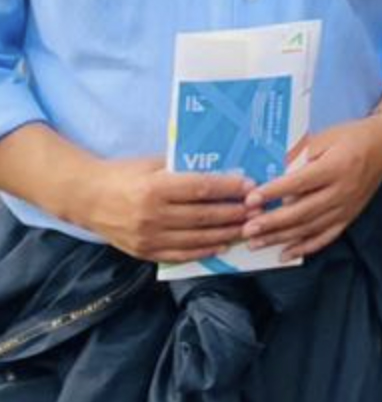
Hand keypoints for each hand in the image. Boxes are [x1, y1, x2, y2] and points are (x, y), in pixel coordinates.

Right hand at [68, 159, 251, 263]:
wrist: (86, 198)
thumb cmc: (124, 174)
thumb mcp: (153, 164)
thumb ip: (184, 168)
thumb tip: (223, 169)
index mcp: (155, 189)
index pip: (201, 189)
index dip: (229, 188)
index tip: (250, 186)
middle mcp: (151, 216)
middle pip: (203, 216)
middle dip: (235, 213)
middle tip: (257, 210)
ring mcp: (147, 237)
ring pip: (196, 238)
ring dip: (226, 234)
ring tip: (247, 228)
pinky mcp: (143, 252)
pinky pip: (180, 254)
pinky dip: (204, 251)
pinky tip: (222, 245)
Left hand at [242, 116, 381, 259]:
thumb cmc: (353, 137)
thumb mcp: (326, 137)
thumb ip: (301, 154)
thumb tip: (273, 171)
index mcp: (336, 167)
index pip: (300, 182)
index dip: (274, 192)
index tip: (251, 200)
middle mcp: (343, 190)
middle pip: (303, 211)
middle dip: (272, 222)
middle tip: (247, 228)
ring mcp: (347, 207)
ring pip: (310, 228)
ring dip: (281, 237)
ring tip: (256, 242)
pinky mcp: (350, 216)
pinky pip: (326, 237)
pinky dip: (305, 248)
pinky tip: (285, 254)